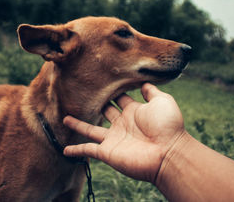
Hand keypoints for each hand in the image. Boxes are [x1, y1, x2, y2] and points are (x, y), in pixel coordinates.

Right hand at [63, 83, 185, 183]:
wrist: (168, 153)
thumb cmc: (168, 126)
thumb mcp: (162, 102)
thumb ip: (152, 91)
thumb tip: (144, 82)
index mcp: (134, 111)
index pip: (119, 98)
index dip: (112, 90)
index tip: (100, 80)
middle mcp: (122, 124)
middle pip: (104, 111)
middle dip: (95, 104)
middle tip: (80, 94)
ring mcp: (113, 138)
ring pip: (91, 129)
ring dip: (78, 125)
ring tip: (65, 118)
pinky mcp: (107, 152)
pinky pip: (88, 150)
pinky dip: (76, 150)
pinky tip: (65, 150)